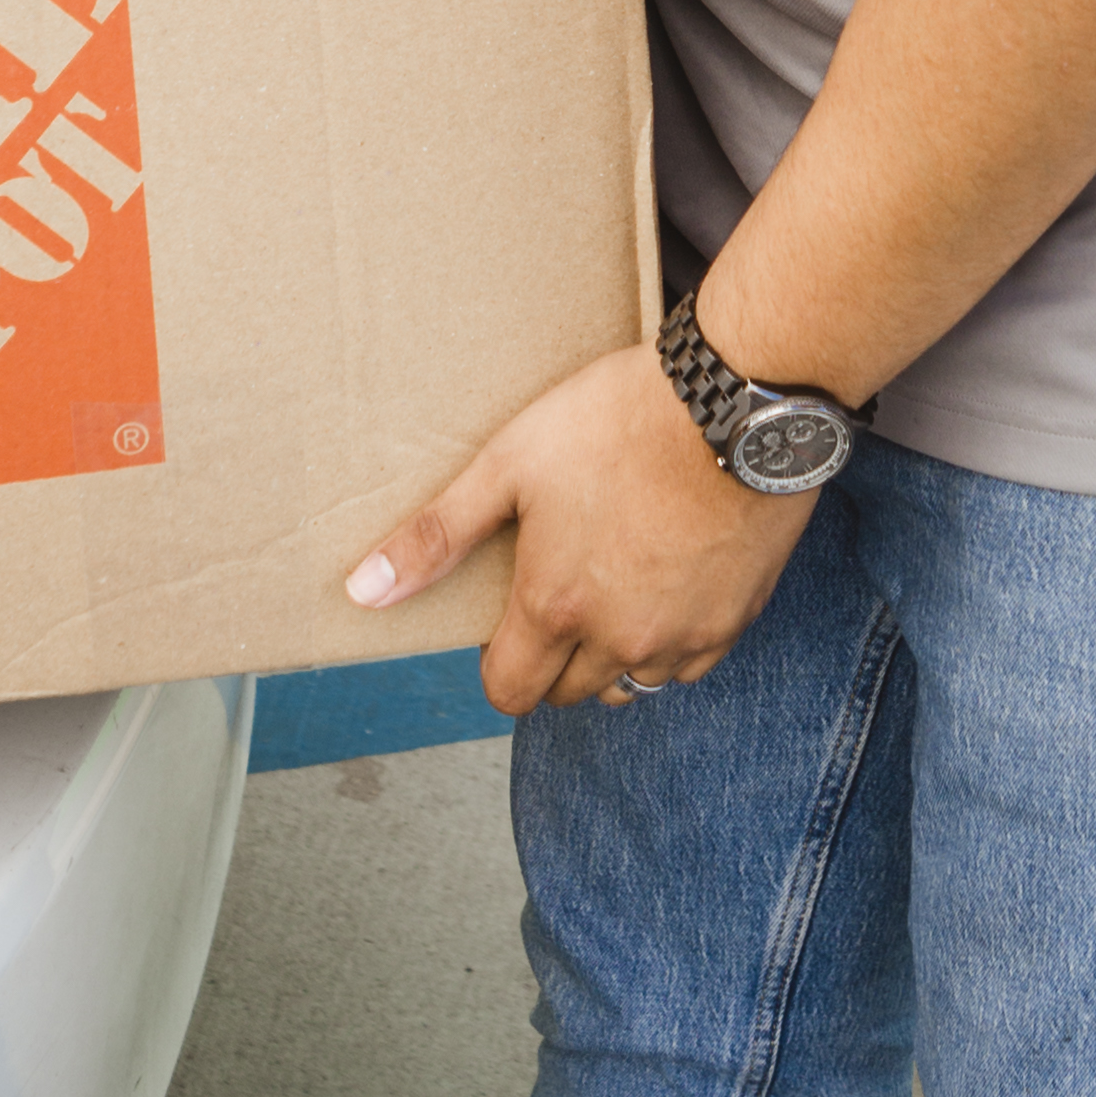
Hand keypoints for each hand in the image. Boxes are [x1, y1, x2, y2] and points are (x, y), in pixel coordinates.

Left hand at [345, 341, 809, 712]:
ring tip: (614, 582)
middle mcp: (618, 640)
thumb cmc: (616, 421)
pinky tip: (667, 580)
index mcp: (554, 606)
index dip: (501, 665)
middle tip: (565, 584)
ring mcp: (681, 637)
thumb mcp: (509, 464)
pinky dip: (672, 641)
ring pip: (632, 684)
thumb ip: (437, 536)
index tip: (511, 621)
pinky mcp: (733, 622)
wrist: (733, 403)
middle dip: (554, 656)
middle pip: (569, 693)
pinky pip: (688, 665)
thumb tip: (362, 592)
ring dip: (613, 655)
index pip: (510, 693)